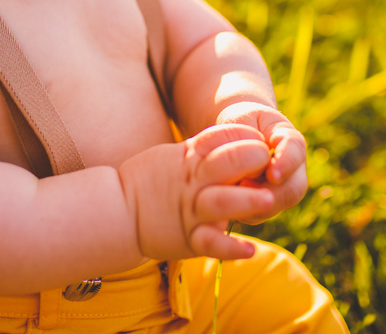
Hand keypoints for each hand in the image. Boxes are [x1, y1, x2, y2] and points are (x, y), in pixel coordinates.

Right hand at [118, 124, 274, 261]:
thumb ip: (202, 151)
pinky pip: (210, 244)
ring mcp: (191, 210)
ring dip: (247, 200)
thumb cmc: (149, 179)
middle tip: (268, 159)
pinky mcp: (188, 239)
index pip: (221, 137)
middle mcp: (193, 182)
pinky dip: (230, 248)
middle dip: (251, 157)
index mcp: (189, 158)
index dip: (245, 135)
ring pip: (222, 201)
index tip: (261, 140)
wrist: (116, 210)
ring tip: (269, 200)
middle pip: (227, 162)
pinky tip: (250, 250)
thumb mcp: (173, 156)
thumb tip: (234, 140)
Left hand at [215, 102, 307, 223]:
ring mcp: (283, 189)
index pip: (295, 151)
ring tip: (231, 191)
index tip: (273, 175)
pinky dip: (242, 210)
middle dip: (272, 195)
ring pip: (276, 206)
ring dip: (254, 204)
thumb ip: (248, 139)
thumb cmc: (241, 121)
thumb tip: (255, 171)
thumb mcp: (243, 119)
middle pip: (293, 189)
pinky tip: (225, 199)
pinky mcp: (266, 204)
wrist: (237, 132)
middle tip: (245, 188)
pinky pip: (257, 215)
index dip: (287, 164)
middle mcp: (294, 169)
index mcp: (290, 140)